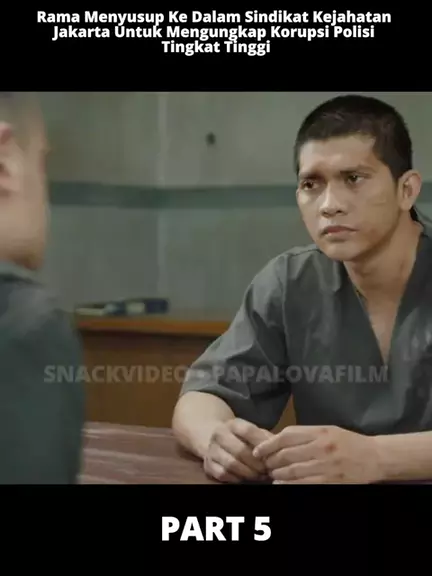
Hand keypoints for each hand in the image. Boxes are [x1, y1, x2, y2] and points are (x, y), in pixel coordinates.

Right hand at [204, 418, 272, 482]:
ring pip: (231, 464)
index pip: (248, 430)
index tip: (271, 454)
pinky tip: (246, 479)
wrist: (215, 438)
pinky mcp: (208, 464)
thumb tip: (277, 449)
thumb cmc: (241, 437)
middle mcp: (219, 434)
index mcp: (233, 424)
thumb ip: (265, 438)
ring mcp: (212, 450)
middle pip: (240, 450)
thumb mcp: (252, 432)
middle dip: (257, 463)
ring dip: (248, 473)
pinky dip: (236, 478)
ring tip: (259, 476)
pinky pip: (223, 474)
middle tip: (268, 470)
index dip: (260, 443)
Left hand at [253, 425, 380, 483]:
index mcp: (319, 432)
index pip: (285, 436)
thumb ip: (305, 434)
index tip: (258, 451)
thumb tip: (278, 440)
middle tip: (265, 465)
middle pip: (285, 455)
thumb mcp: (327, 430)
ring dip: (277, 475)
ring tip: (272, 475)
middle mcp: (321, 447)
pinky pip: (302, 484)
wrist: (374, 457)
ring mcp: (325, 466)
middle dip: (271, 462)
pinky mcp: (330, 481)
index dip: (268, 445)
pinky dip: (288, 485)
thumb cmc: (349, 442)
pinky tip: (281, 485)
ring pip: (291, 471)